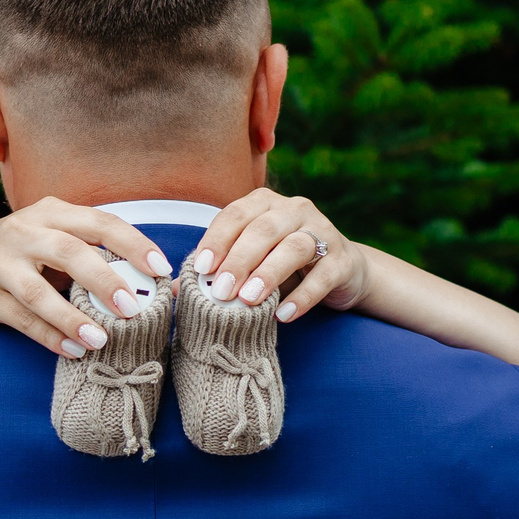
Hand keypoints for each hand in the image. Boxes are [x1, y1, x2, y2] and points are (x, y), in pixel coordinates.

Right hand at [0, 198, 175, 358]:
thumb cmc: (29, 255)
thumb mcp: (61, 244)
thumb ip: (108, 260)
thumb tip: (169, 289)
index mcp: (51, 212)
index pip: (98, 222)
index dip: (131, 243)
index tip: (159, 269)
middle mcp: (22, 231)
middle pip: (67, 251)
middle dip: (103, 280)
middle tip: (132, 308)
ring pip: (37, 292)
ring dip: (71, 318)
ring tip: (101, 340)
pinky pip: (20, 320)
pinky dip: (49, 336)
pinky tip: (74, 350)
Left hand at [187, 189, 371, 322]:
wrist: (342, 272)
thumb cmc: (284, 266)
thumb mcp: (250, 263)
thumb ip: (218, 271)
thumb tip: (175, 291)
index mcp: (266, 203)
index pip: (235, 214)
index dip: (216, 239)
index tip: (200, 268)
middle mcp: (295, 209)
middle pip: (263, 229)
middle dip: (239, 260)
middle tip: (221, 291)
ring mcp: (323, 232)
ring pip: (295, 247)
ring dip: (269, 273)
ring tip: (248, 300)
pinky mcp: (344, 260)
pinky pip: (323, 276)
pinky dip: (302, 296)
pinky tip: (282, 315)